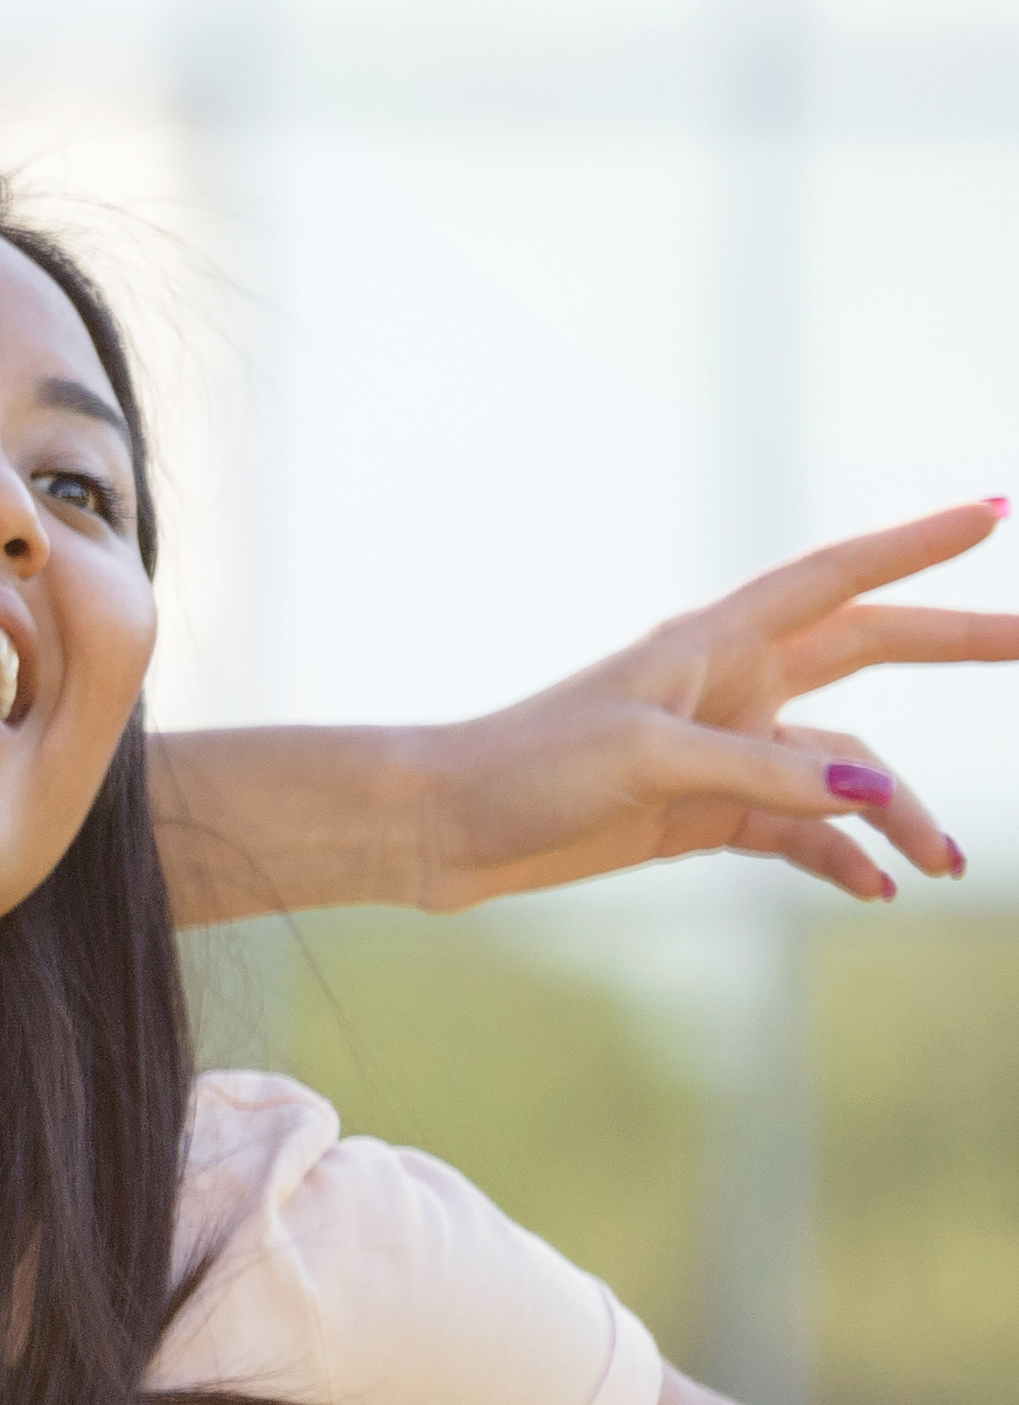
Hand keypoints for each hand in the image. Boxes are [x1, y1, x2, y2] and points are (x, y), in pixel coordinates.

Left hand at [402, 503, 1015, 909]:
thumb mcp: (652, 761)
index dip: (915, 546)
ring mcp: (726, 752)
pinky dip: (844, 857)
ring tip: (942, 867)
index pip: (837, 579)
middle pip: (871, 652)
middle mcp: (731, 686)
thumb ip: (770, 774)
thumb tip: (878, 793)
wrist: (441, 828)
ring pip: (846, 771)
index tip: (993, 516)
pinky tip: (881, 888)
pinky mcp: (706, 814)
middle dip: (958, 645)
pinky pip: (803, 831)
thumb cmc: (526, 766)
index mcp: (713, 643)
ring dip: (897, 814)